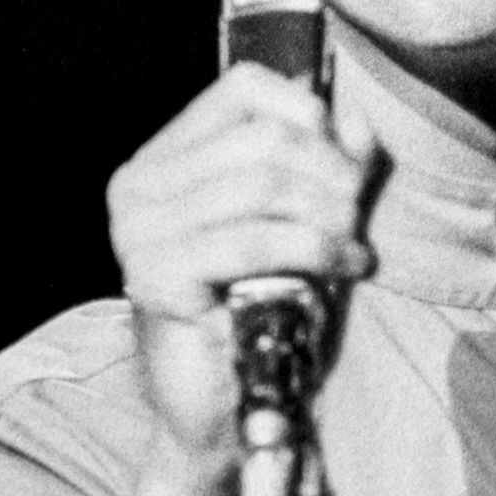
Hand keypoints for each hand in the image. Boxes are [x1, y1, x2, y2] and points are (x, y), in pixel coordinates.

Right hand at [106, 64, 379, 495]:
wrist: (226, 408)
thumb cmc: (262, 310)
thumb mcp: (302, 223)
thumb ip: (326, 166)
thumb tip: (354, 118)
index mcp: (164, 159)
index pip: (244, 88)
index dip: (310, 116)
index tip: (347, 168)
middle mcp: (138, 186)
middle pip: (264, 138)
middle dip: (331, 175)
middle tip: (358, 217)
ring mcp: (138, 231)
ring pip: (265, 184)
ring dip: (330, 215)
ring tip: (352, 248)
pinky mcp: (154, 276)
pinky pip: (256, 240)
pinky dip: (316, 249)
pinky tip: (345, 269)